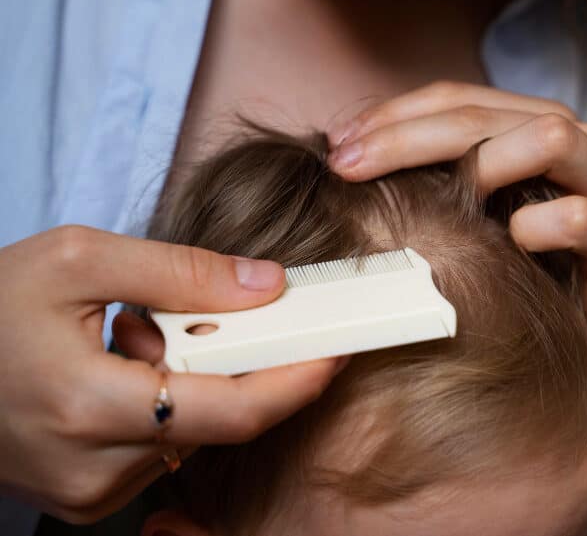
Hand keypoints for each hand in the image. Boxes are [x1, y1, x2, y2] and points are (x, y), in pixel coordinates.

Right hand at [0, 226, 346, 522]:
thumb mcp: (77, 260)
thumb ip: (182, 272)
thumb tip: (268, 285)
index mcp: (88, 406)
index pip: (232, 412)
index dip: (296, 380)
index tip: (337, 348)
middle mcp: (93, 469)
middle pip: (220, 421)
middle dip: (231, 361)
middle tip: (198, 311)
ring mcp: (87, 493)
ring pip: (194, 435)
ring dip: (192, 381)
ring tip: (130, 339)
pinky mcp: (84, 497)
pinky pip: (162, 448)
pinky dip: (167, 403)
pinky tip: (121, 370)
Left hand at [327, 82, 586, 427]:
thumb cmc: (536, 270)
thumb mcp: (480, 220)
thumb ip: (436, 184)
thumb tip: (347, 163)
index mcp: (533, 126)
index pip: (456, 97)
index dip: (392, 115)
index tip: (337, 146)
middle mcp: (577, 141)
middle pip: (488, 114)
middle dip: (409, 136)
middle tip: (350, 167)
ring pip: (550, 137)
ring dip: (483, 162)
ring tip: (434, 200)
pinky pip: (584, 217)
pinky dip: (540, 226)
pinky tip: (511, 244)